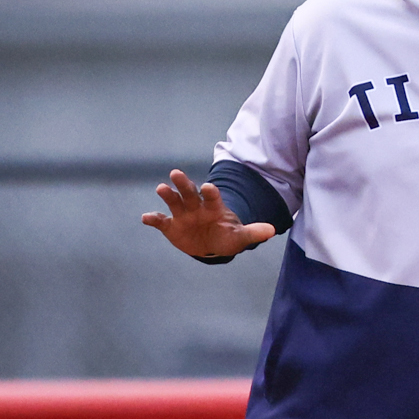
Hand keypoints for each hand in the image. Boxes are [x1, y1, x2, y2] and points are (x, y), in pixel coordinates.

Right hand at [141, 170, 276, 257]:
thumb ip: (253, 232)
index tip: (208, 187)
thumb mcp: (240, 237)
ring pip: (174, 202)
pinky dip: (153, 219)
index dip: (210, 192)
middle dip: (183, 184)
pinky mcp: (170, 226)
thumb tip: (272, 231)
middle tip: (176, 173)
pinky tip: (146, 218)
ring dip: (167, 195)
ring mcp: (182, 215)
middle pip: (189, 192)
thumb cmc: (226, 236)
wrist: (211, 245)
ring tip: (161, 188)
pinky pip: (160, 221)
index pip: (212, 196)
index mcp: (213, 207)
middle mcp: (196, 206)